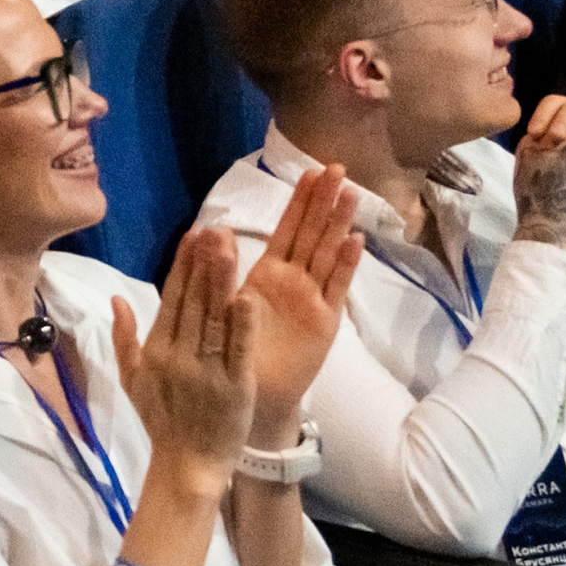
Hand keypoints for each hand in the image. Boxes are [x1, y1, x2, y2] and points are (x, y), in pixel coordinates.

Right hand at [112, 226, 259, 490]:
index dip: (182, 265)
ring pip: (214, 318)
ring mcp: (207, 371)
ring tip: (229, 246)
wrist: (187, 464)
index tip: (193, 234)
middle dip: (204, 262)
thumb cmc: (162, 419)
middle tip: (215, 227)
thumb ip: (125, 337)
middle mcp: (179, 357)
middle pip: (193, 302)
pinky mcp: (235, 387)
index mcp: (156, 351)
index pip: (170, 299)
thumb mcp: (133, 379)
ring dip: (222, 280)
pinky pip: (238, 351)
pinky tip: (246, 296)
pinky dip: (243, 325)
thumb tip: (116, 299)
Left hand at [233, 164, 363, 441]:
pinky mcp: (323, 322)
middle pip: (311, 234)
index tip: (309, 171)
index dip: (298, 201)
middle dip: (323, 202)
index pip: (286, 229)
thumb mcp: (222, 305)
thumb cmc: (233, 351)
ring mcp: (312, 300)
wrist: (247, 397)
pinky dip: (344, 264)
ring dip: (337, 224)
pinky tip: (354, 239)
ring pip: (327, 254)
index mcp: (267, 275)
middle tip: (336, 168)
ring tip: (350, 192)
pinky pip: (335, 289)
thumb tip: (211, 230)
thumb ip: (219, 272)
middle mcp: (293, 282)